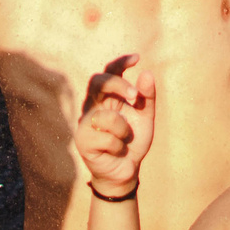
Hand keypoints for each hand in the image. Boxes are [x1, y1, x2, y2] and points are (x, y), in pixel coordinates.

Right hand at [74, 55, 156, 193]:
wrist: (126, 171)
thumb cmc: (132, 142)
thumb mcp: (145, 118)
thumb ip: (147, 98)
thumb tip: (147, 74)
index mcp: (108, 98)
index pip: (109, 72)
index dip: (120, 62)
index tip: (137, 58)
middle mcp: (93, 106)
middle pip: (98, 82)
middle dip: (118, 85)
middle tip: (135, 97)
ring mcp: (85, 122)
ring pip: (106, 116)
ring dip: (123, 130)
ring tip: (124, 141)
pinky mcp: (82, 140)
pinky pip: (107, 137)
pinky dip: (118, 146)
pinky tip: (115, 152)